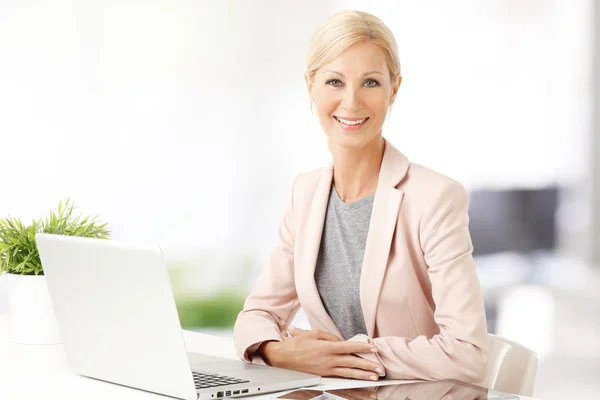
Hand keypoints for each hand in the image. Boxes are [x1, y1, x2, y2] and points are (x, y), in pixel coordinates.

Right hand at [259, 326, 383, 380]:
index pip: (348, 347)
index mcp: (326, 347)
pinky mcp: (323, 375)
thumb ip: (329, 336)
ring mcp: (326, 370)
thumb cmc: (296, 344)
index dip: (362, 347)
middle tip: (380, 369)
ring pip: (348, 373)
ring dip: (363, 376)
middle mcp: (328, 360)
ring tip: (374, 378)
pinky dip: (351, 380)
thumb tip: (341, 341)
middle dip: (368, 366)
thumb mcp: (313, 333)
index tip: (374, 348)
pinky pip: (340, 378)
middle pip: (352, 362)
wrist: (282, 358)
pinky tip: (358, 382)